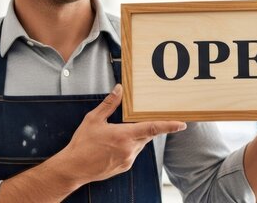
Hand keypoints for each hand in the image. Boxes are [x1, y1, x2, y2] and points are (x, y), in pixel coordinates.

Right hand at [58, 84, 185, 183]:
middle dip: (145, 126)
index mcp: (124, 136)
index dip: (169, 126)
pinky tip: (114, 144)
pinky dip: (129, 145)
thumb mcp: (93, 119)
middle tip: (138, 119)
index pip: (152, 128)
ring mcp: (128, 159)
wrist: (74, 168)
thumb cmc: (82, 144)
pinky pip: (133, 153)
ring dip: (135, 136)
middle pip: (147, 135)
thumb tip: (119, 89)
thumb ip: (109, 104)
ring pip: (140, 144)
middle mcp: (130, 149)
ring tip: (117, 133)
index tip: (182, 124)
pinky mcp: (125, 166)